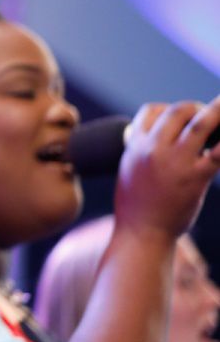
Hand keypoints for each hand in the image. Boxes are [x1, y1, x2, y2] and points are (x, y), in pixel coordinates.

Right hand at [114, 95, 219, 243]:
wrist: (141, 233)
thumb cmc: (136, 206)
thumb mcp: (129, 170)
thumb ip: (141, 152)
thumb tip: (154, 141)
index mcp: (135, 145)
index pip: (151, 110)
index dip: (168, 108)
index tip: (180, 118)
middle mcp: (153, 148)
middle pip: (178, 111)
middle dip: (196, 108)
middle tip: (208, 119)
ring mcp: (175, 162)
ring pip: (200, 124)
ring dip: (217, 111)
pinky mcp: (195, 178)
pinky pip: (218, 154)